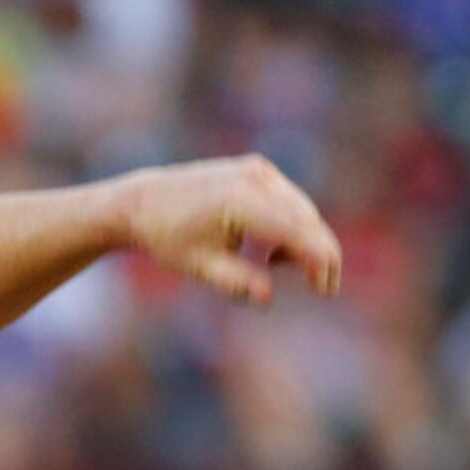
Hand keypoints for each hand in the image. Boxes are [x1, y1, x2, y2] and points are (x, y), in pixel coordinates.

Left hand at [115, 154, 342, 308]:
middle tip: (323, 288)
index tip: (326, 289)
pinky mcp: (258, 170)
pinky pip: (289, 200)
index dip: (318, 260)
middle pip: (306, 220)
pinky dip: (291, 225)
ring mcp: (258, 171)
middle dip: (320, 254)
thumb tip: (267, 298)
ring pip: (301, 210)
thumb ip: (235, 282)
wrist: (143, 202)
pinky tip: (269, 251)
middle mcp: (255, 179)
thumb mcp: (198, 266)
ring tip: (274, 266)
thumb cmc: (168, 237)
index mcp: (240, 202)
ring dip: (304, 241)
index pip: (296, 231)